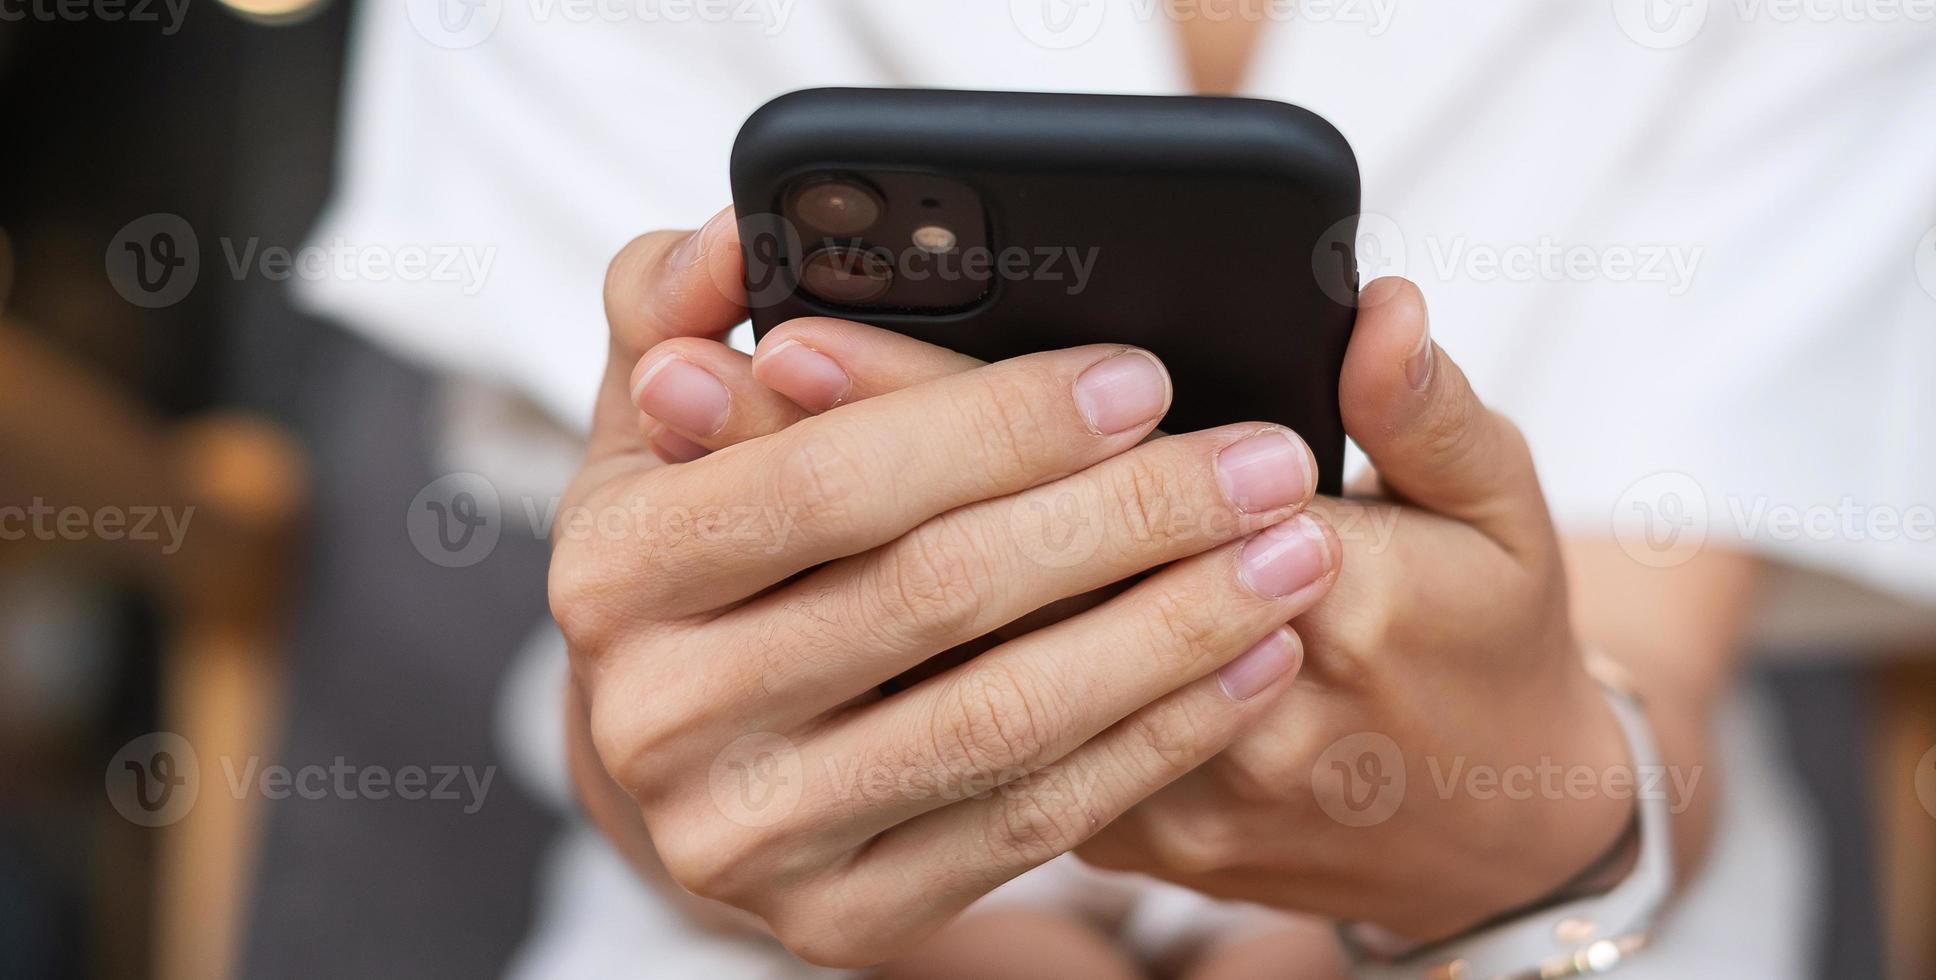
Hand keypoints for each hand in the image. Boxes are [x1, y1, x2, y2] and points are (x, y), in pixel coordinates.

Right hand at [551, 210, 1343, 965]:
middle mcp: (659, 718)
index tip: (1141, 380)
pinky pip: (1030, 824)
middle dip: (1126, 519)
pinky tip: (1249, 665)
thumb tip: (726, 243)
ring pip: (1002, 722)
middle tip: (1267, 463)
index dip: (994, 425)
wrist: (683, 759)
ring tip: (1293, 556)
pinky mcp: (839, 921)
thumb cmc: (707, 547)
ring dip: (1174, 633)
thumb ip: (679, 310)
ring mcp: (748, 838)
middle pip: (936, 598)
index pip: (828, 478)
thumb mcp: (664, 420)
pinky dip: (1157, 740)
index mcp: (610, 569)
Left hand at [719, 277, 1644, 942]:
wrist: (1484, 841)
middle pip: (986, 585)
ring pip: (956, 681)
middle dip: (841, 474)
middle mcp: (1237, 714)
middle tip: (715, 379)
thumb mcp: (1504, 519)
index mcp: (1343, 601)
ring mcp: (1170, 802)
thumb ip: (1437, 415)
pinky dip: (888, 665)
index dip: (940, 406)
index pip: (1097, 482)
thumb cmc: (1491, 653)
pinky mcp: (1129, 847)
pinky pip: (986, 762)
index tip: (803, 335)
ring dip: (834, 570)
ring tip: (726, 467)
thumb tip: (1381, 312)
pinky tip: (806, 586)